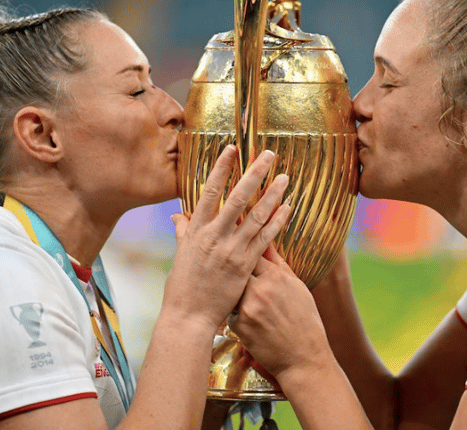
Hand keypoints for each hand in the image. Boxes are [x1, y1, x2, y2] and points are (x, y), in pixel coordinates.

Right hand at [166, 145, 290, 332]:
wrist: (188, 317)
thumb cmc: (182, 288)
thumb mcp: (180, 256)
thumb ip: (183, 232)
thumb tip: (178, 215)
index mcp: (196, 231)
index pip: (209, 192)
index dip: (221, 168)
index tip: (231, 149)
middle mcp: (214, 236)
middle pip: (237, 197)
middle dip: (254, 173)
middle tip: (269, 154)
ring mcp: (231, 250)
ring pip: (256, 215)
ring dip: (272, 194)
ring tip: (285, 177)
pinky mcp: (245, 266)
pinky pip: (265, 239)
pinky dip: (277, 222)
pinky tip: (288, 208)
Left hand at [229, 247, 333, 382]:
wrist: (304, 359)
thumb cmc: (305, 321)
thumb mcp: (296, 287)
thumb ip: (278, 264)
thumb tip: (266, 242)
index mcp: (276, 277)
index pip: (251, 252)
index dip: (246, 252)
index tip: (242, 251)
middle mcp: (260, 290)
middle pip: (236, 269)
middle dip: (237, 271)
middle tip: (239, 274)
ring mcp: (248, 309)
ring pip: (231, 290)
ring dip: (235, 292)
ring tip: (247, 299)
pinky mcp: (239, 326)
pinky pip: (230, 311)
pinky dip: (236, 313)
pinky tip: (250, 320)